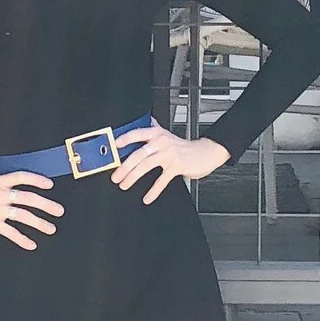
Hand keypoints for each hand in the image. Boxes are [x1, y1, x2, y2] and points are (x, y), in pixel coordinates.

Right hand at [0, 169, 58, 248]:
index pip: (21, 177)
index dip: (37, 180)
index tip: (49, 185)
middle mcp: (0, 195)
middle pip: (28, 197)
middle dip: (46, 204)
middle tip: (59, 210)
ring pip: (23, 215)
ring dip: (39, 223)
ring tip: (51, 229)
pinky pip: (11, 232)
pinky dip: (22, 239)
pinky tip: (32, 244)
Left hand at [110, 123, 229, 202]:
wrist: (206, 152)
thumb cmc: (184, 146)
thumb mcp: (167, 135)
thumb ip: (154, 129)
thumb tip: (142, 122)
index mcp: (157, 133)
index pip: (137, 133)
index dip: (124, 139)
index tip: (113, 147)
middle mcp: (162, 142)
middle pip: (138, 154)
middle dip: (124, 166)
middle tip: (116, 176)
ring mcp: (169, 154)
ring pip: (146, 165)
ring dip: (133, 177)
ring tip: (124, 185)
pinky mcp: (177, 166)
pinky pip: (162, 180)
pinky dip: (153, 191)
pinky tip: (147, 197)